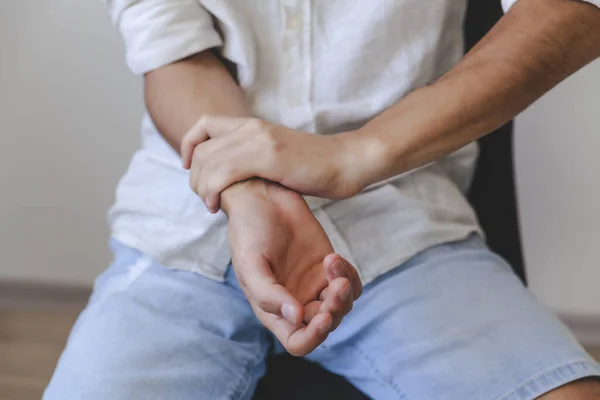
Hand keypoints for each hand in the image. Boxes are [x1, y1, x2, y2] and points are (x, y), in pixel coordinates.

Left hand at [182, 116, 379, 212]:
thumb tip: (232, 178)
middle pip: (201, 147)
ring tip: (212, 205)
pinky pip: (223, 171)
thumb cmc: (317, 167)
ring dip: (201, 187)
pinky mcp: (269, 156)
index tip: (192, 169)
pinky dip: (212, 190)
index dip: (189, 146)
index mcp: (254, 126)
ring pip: (208, 160)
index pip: (204, 124)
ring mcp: (260, 140)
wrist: (348, 162)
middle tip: (206, 198)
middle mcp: (252, 128)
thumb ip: (254, 160)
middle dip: (195, 177)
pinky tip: (219, 205)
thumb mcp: (278, 158)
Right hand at [222, 179, 361, 355]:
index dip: (313, 337)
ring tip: (333, 262)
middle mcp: (296, 302)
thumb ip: (268, 294)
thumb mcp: (249, 263)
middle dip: (334, 308)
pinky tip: (332, 257)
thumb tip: (295, 317)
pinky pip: (350, 282)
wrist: (261, 198)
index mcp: (274, 310)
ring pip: (343, 305)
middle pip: (326, 325)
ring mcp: (314, 284)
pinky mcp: (328, 266)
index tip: (323, 316)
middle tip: (335, 284)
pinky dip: (348, 274)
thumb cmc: (248, 231)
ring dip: (344, 292)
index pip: (298, 342)